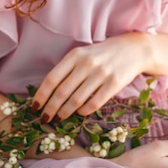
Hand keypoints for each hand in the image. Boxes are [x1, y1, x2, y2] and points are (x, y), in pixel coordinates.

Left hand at [32, 33, 150, 120]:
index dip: (42, 95)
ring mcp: (101, 73)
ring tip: (59, 118)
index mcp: (75, 54)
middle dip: (51, 108)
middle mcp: (86, 63)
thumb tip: (49, 92)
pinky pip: (94, 103)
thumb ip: (68, 69)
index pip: (52, 78)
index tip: (35, 107)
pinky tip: (79, 113)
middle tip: (45, 118)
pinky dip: (84, 111)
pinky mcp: (114, 84)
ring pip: (76, 100)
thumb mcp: (82, 54)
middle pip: (62, 91)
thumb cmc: (102, 54)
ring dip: (65, 112)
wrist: (132, 49)